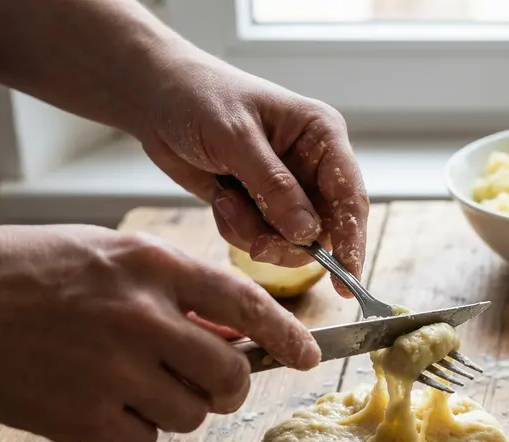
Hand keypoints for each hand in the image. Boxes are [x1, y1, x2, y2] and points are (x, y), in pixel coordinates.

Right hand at [0, 225, 319, 441]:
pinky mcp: (83, 416)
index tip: (309, 357)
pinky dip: (133, 430)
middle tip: (208, 383)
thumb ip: (174, 291)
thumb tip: (233, 336)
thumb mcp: (109, 254)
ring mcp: (113, 370)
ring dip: (176, 409)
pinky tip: (100, 402)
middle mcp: (141, 317)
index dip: (288, 337)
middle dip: (228, 387)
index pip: (248, 305)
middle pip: (230, 377)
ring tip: (132, 383)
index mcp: (151, 265)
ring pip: (191, 415)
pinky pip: (144, 441)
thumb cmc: (24, 270)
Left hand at [137, 55, 368, 295]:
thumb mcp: (235, 137)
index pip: (350, 195)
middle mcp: (312, 165)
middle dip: (288, 242)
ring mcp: (287, 188)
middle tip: (257, 244)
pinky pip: (261, 238)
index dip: (353, 239)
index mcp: (321, 136)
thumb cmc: (198, 97)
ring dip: (255, 233)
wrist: (156, 97)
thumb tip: (307, 233)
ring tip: (226, 202)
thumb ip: (273, 186)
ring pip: (291, 240)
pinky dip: (237, 230)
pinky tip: (220, 200)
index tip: (347, 277)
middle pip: (323, 228)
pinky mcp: (260, 204)